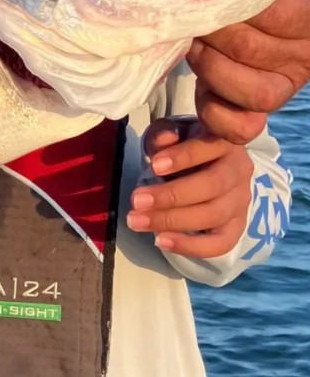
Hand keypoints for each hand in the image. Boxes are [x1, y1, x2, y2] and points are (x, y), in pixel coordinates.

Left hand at [126, 119, 253, 257]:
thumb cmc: (185, 144)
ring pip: (213, 215)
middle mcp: (239, 171)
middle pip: (211, 186)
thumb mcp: (173, 132)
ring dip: (172, 221)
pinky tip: (161, 241)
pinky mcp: (238, 226)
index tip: (154, 166)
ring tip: (137, 221)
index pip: (207, 148)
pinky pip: (220, 243)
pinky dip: (191, 246)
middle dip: (170, 196)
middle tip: (136, 201)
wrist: (212, 164)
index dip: (182, 158)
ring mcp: (242, 200)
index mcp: (225, 142)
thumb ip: (165, 134)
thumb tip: (162, 141)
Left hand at [188, 0, 308, 142]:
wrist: (283, 9)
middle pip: (249, 49)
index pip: (274, 13)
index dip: (232, 4)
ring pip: (250, 93)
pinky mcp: (259, 109)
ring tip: (195, 45)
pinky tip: (201, 87)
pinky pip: (241, 127)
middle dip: (210, 32)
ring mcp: (285, 86)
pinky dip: (214, 113)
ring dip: (209, 67)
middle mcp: (306, 56)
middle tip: (190, 17)